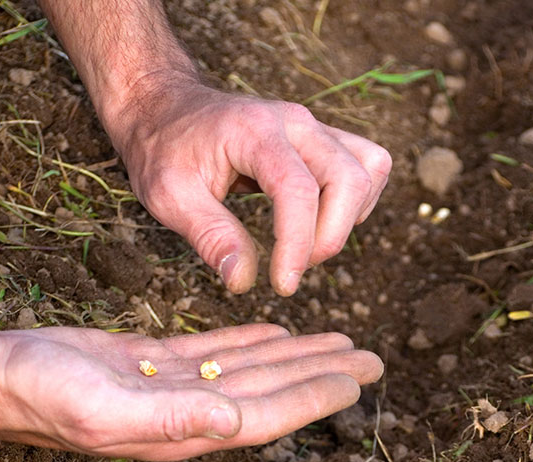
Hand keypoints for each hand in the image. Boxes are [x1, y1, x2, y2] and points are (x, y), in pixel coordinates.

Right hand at [0, 323, 382, 460]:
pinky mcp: (154, 362)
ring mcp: (172, 387)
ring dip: (296, 354)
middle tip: (372, 358)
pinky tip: (276, 334)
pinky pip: (216, 350)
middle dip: (322, 374)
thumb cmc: (40, 395)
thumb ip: (169, 418)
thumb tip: (233, 417)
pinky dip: (250, 341)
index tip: (358, 377)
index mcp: (184, 430)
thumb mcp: (102, 407)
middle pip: (271, 390)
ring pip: (250, 367)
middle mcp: (188, 412)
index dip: (315, 396)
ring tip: (338, 342)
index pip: (266, 412)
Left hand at [110, 82, 391, 295]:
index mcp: (254, 132)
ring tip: (308, 245)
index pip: (298, 190)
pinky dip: (357, 200)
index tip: (282, 285)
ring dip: (349, 217)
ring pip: (370, 168)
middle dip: (330, 236)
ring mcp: (313, 126)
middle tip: (292, 268)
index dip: (298, 245)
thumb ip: (210, 237)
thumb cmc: (163, 149)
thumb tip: (243, 281)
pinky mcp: (321, 136)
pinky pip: (368, 163)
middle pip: (350, 178)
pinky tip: (321, 221)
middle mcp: (294, 122)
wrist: (164, 107)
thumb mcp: (169, 197)